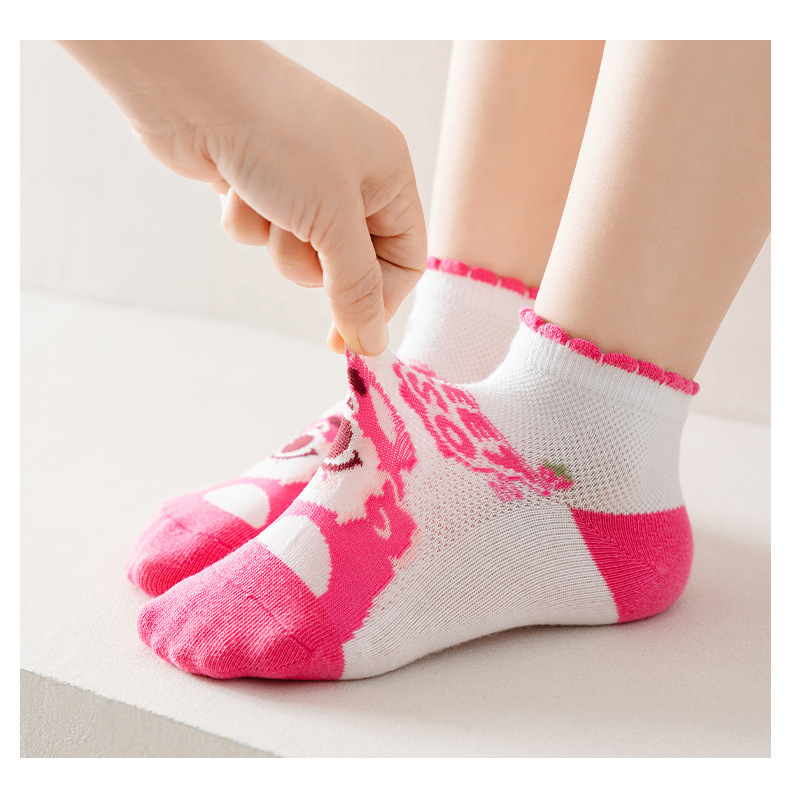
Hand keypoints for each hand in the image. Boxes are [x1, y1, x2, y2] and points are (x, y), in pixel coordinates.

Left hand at [61, 41, 426, 354]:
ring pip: (302, 256)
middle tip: (299, 239)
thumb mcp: (334, 222)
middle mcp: (353, 182)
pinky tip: (235, 188)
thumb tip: (375, 345)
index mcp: (389, 179)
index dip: (379, 301)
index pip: (405, 262)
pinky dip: (248, 222)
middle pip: (351, 267)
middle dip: (317, 264)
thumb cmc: (280, 140)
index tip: (347, 336)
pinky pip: (264, 235)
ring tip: (265, 204)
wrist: (195, 89)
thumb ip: (358, 290)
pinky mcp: (262, 188)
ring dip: (278, 243)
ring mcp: (304, 185)